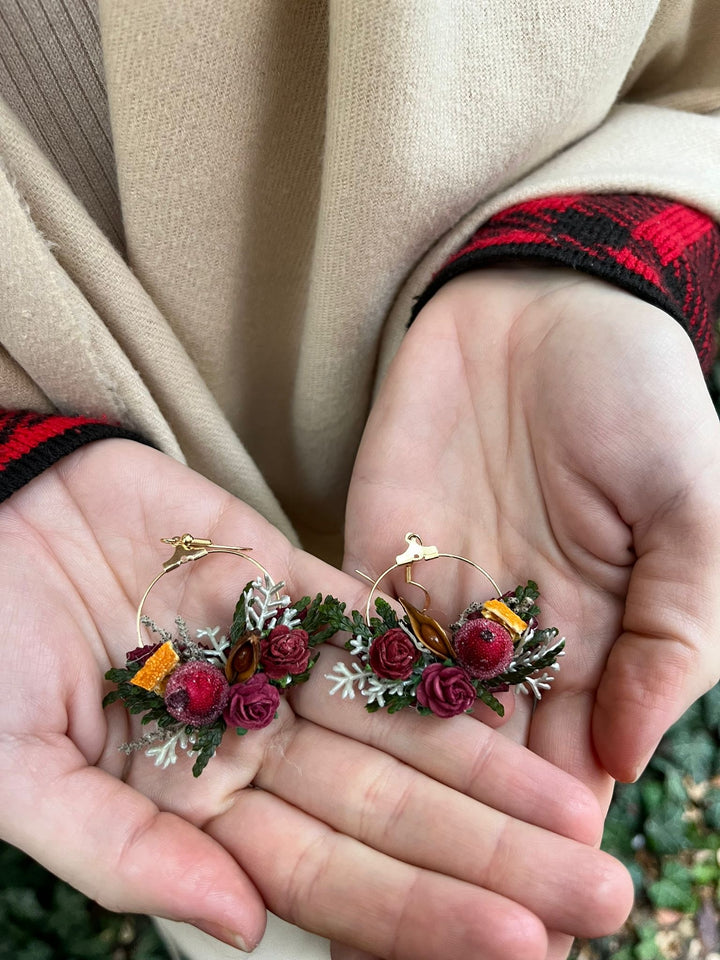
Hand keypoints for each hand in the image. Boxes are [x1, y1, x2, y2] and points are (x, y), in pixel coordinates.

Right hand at [0, 439, 630, 959]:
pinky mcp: (287, 578)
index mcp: (199, 804)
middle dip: (493, 857)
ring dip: (491, 770)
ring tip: (577, 810)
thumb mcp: (19, 768)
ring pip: (401, 727)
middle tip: (598, 892)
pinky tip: (514, 699)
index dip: (420, 912)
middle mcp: (258, 740)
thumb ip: (121, 852)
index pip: (329, 879)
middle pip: (392, 812)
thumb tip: (242, 926)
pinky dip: (436, 664)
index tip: (517, 946)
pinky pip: (372, 627)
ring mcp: (278, 658)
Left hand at [343, 267, 719, 956]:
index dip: (545, 854)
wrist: (543, 308)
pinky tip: (280, 782)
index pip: (566, 776)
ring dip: (368, 817)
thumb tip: (631, 758)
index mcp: (588, 648)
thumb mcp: (693, 508)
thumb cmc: (639, 401)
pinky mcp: (360, 562)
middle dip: (446, 863)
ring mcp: (424, 611)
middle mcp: (499, 649)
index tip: (530, 942)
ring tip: (333, 909)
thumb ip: (673, 628)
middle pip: (467, 779)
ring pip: (393, 736)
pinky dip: (315, 716)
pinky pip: (337, 651)